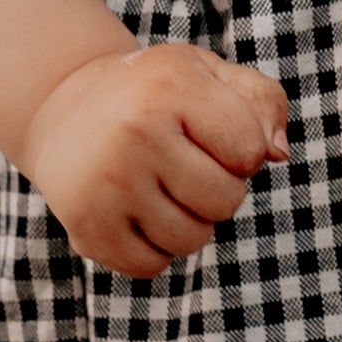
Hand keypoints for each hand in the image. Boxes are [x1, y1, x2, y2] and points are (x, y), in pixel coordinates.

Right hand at [17, 43, 290, 283]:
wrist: (63, 109)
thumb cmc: (156, 94)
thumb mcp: (208, 75)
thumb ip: (262, 101)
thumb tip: (277, 154)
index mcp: (171, 87)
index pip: (250, 151)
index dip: (242, 150)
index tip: (211, 134)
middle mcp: (135, 133)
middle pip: (226, 202)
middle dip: (219, 190)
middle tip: (185, 166)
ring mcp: (107, 184)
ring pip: (192, 240)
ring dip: (189, 222)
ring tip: (161, 189)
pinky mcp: (86, 226)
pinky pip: (151, 266)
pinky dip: (154, 248)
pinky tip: (136, 213)